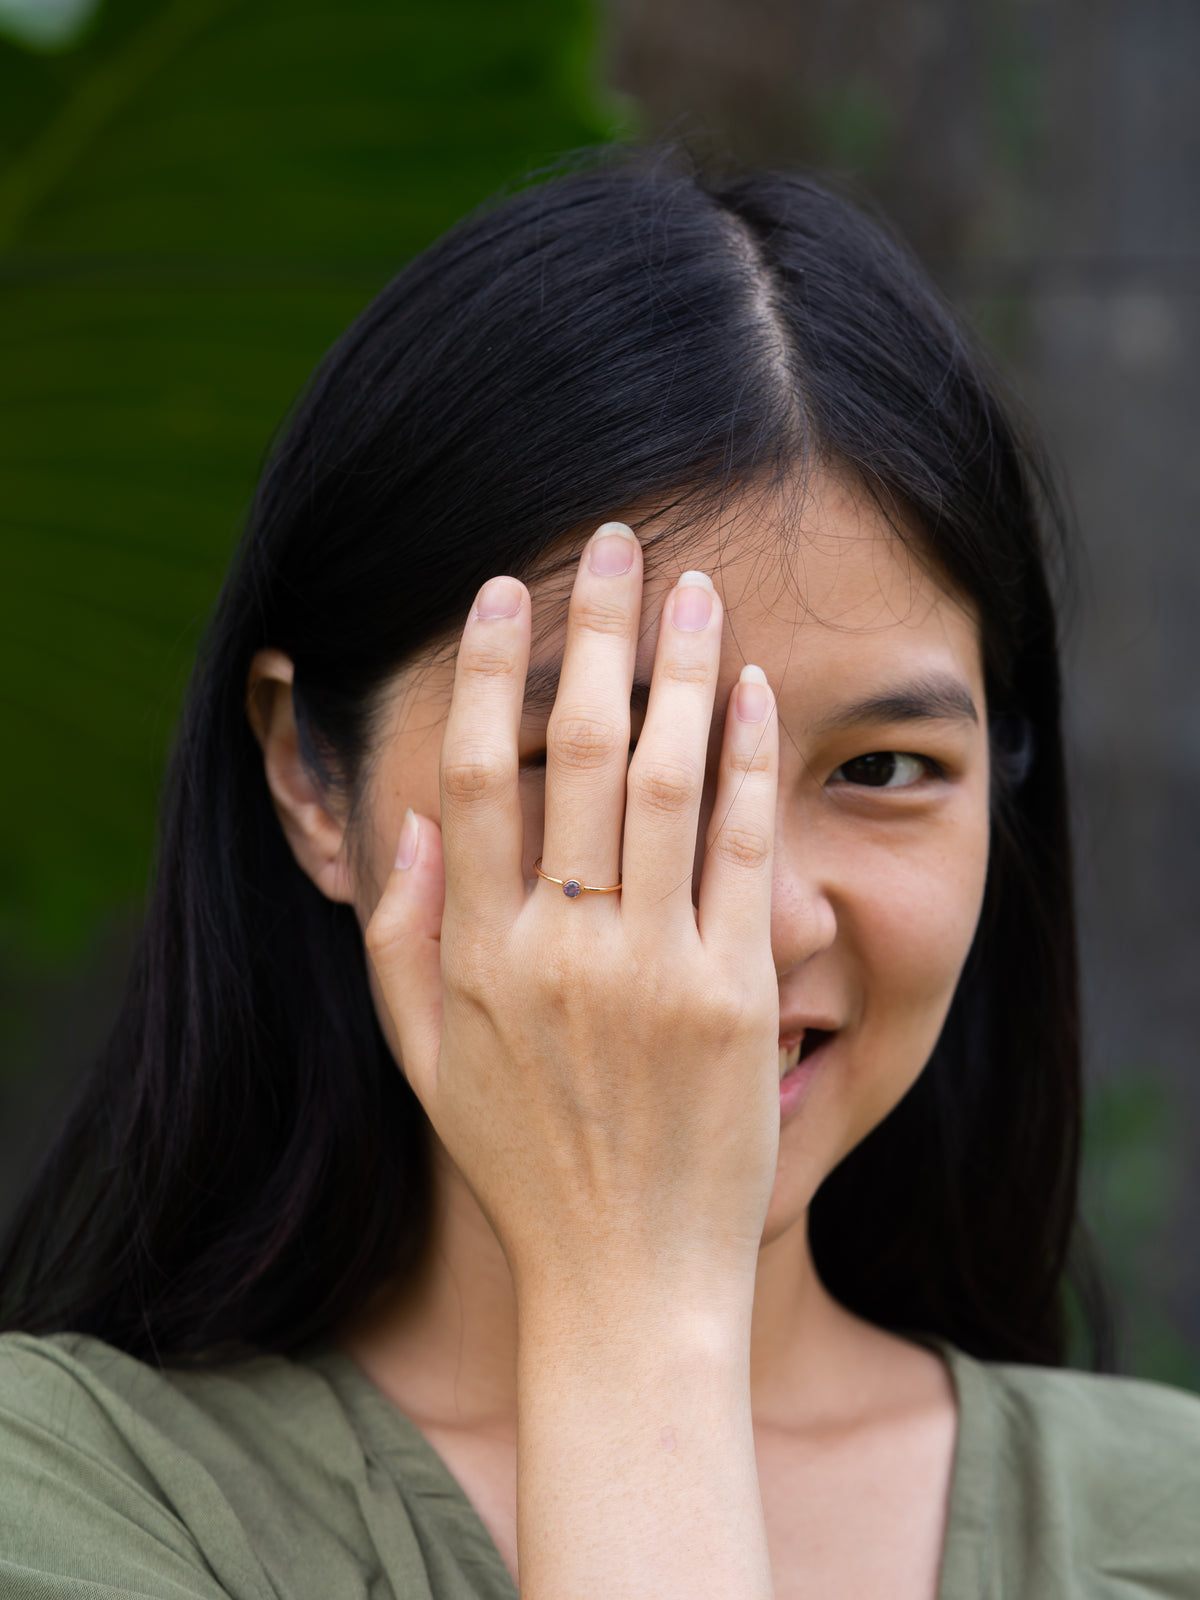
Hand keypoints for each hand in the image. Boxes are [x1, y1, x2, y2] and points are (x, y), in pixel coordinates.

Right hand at [365, 522, 780, 1311]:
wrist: (626, 1279)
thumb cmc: (524, 1165)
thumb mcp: (422, 1063)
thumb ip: (399, 940)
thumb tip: (411, 822)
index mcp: (476, 954)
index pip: (476, 773)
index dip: (487, 668)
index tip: (503, 588)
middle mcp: (561, 948)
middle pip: (584, 749)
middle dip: (599, 630)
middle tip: (614, 542)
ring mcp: (655, 970)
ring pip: (674, 780)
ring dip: (685, 669)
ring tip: (696, 588)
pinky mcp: (736, 995)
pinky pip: (747, 852)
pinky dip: (751, 762)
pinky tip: (753, 693)